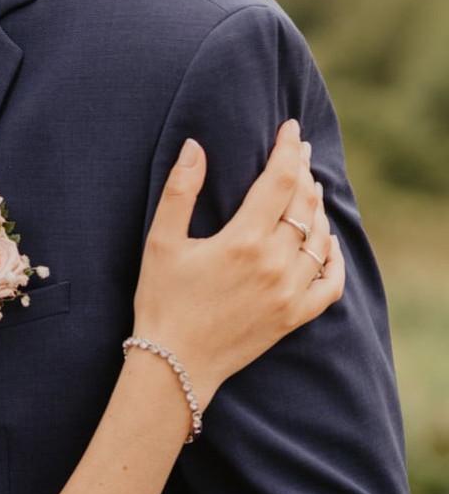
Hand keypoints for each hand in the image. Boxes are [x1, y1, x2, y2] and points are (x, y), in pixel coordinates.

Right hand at [134, 119, 345, 407]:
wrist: (175, 365)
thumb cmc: (161, 302)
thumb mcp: (160, 243)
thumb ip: (179, 191)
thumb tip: (195, 146)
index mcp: (244, 241)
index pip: (280, 181)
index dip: (287, 150)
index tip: (289, 128)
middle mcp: (275, 264)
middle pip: (304, 204)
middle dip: (303, 172)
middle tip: (298, 152)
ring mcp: (289, 292)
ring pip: (319, 238)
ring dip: (317, 209)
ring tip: (308, 190)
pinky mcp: (294, 317)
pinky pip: (330, 282)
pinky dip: (333, 258)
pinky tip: (326, 244)